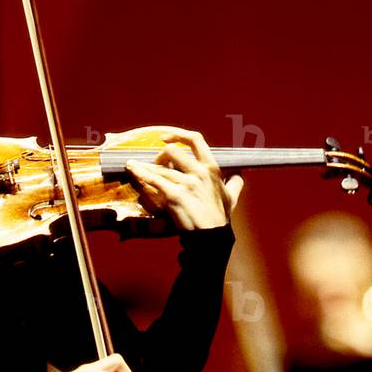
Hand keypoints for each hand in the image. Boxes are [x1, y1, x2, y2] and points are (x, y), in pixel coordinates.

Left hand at [125, 128, 243, 230]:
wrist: (211, 237)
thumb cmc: (220, 217)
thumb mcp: (231, 197)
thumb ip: (234, 183)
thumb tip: (238, 176)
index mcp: (211, 168)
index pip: (196, 140)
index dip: (178, 134)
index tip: (165, 137)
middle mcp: (199, 172)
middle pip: (171, 151)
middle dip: (159, 156)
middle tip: (154, 164)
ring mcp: (186, 183)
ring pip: (159, 167)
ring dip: (144, 166)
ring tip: (132, 165)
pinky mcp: (174, 195)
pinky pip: (154, 181)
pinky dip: (141, 174)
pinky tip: (132, 170)